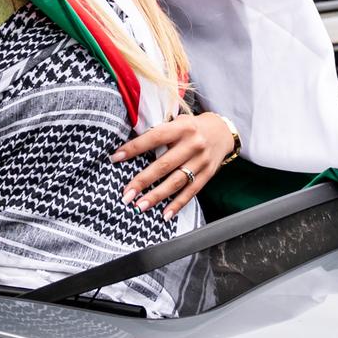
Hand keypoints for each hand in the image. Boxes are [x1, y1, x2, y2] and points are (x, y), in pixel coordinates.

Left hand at [112, 112, 234, 220]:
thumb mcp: (177, 122)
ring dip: (156, 196)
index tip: (116, 158)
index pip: (154, 138)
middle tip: (126, 194)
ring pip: (176, 182)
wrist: (222, 132)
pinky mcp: (207, 175)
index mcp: (182, 128)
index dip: (134, 148)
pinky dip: (177, 204)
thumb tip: (130, 149)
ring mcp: (201, 161)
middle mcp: (193, 144)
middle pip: (164, 165)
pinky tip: (165, 215)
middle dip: (143, 181)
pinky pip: (191, 192)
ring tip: (140, 206)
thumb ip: (159, 133)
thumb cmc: (192, 127)